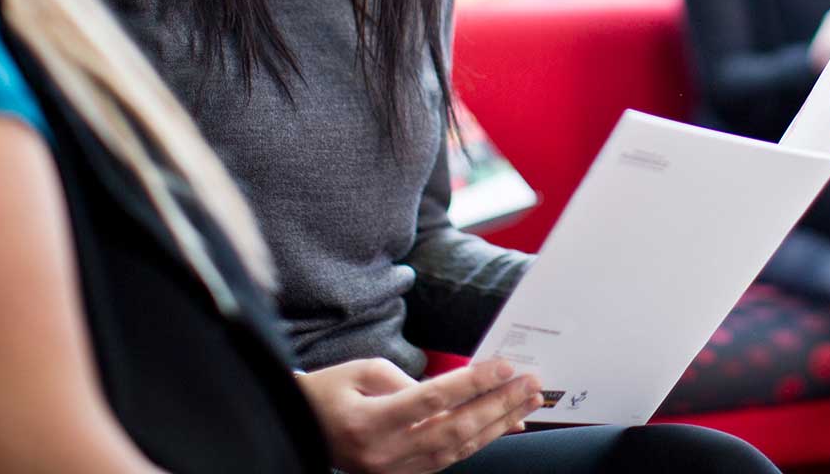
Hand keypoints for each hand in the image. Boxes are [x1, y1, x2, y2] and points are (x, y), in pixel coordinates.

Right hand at [297, 357, 542, 473]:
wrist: (298, 428)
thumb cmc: (329, 391)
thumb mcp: (362, 371)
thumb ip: (408, 381)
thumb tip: (457, 389)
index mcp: (370, 421)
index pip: (432, 400)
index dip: (471, 383)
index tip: (504, 366)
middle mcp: (385, 453)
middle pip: (454, 429)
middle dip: (497, 405)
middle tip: (530, 383)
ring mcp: (394, 470)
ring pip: (458, 449)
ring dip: (498, 425)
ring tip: (527, 402)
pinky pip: (449, 460)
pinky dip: (480, 441)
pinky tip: (504, 425)